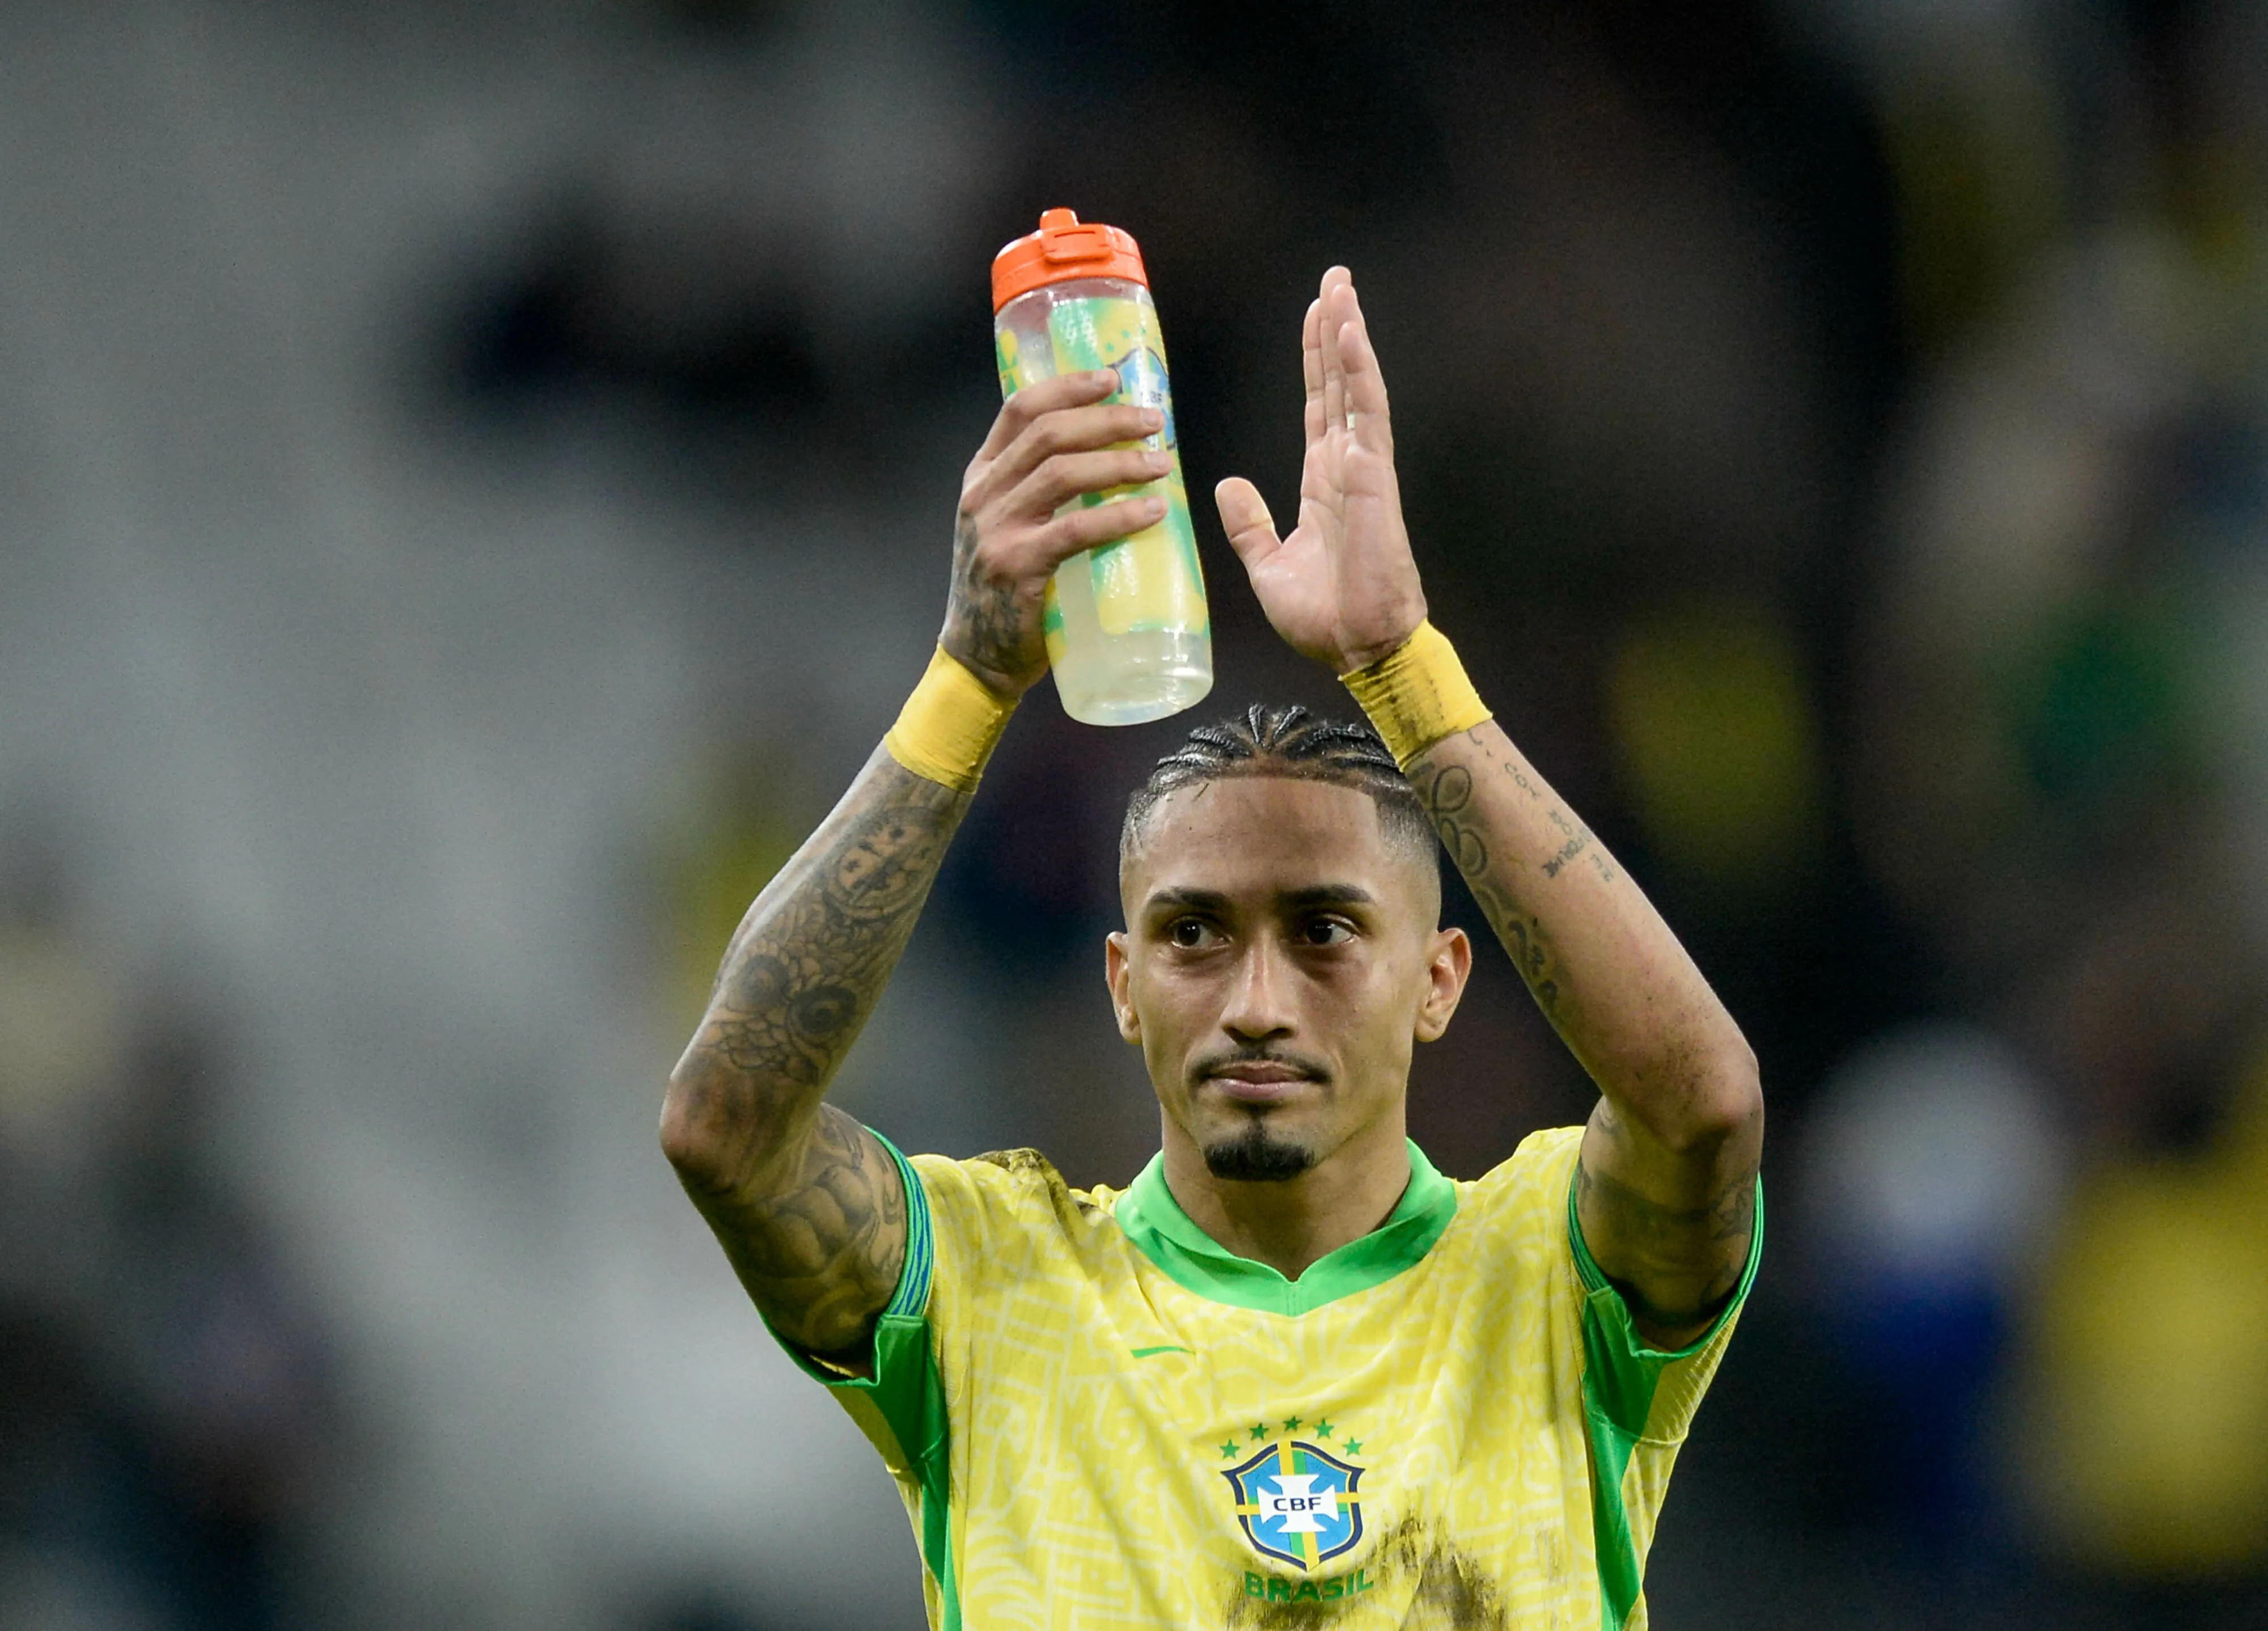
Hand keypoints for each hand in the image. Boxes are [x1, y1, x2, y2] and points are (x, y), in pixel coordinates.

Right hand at [942, 372, 1167, 697]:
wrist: (978, 655)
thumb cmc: (1007, 590)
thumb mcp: (1009, 525)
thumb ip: (1039, 491)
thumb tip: (1110, 458)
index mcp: (983, 474)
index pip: (1020, 409)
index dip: (1069, 387)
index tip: (1112, 379)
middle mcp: (984, 493)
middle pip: (1048, 433)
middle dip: (1107, 419)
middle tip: (1154, 423)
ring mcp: (996, 529)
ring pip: (1062, 472)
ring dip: (1119, 462)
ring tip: (1161, 464)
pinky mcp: (1017, 566)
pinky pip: (1076, 529)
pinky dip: (1119, 516)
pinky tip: (1153, 511)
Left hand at [1215, 269, 1426, 674]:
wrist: (1356, 647)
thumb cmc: (1322, 617)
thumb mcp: (1268, 564)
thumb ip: (1249, 524)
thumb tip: (1226, 484)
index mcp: (1323, 482)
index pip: (1318, 406)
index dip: (1316, 361)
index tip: (1316, 316)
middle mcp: (1346, 465)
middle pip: (1338, 383)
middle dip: (1334, 330)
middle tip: (1334, 280)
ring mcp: (1364, 467)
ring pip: (1355, 386)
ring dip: (1348, 336)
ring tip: (1341, 288)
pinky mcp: (1374, 477)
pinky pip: (1367, 413)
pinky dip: (1358, 372)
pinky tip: (1351, 333)